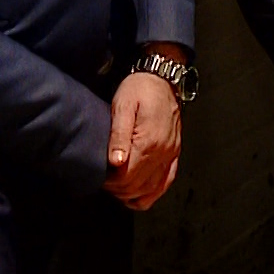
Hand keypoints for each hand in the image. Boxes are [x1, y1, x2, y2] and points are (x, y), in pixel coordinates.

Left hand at [102, 72, 180, 210]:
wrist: (162, 78)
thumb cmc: (140, 89)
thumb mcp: (123, 106)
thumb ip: (119, 136)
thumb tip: (116, 163)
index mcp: (149, 141)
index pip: (127, 177)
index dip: (110, 182)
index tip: (99, 176)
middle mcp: (163, 151)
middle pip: (138, 186)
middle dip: (117, 189)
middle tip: (103, 181)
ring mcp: (171, 153)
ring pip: (152, 189)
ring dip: (132, 194)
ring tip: (116, 187)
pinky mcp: (174, 153)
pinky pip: (165, 182)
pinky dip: (151, 193)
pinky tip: (138, 195)